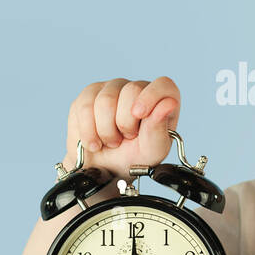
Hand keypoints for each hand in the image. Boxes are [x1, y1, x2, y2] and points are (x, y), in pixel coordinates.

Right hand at [64, 77, 180, 178]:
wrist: (104, 169)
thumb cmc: (133, 157)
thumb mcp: (152, 150)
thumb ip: (160, 127)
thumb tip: (170, 103)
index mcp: (160, 100)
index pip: (162, 84)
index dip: (151, 97)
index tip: (139, 115)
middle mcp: (137, 88)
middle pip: (131, 90)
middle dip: (126, 123)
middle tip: (126, 138)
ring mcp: (111, 88)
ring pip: (106, 100)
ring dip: (107, 130)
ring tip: (112, 141)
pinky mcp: (88, 94)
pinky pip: (85, 106)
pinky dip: (89, 131)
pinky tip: (95, 141)